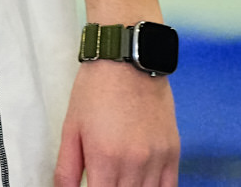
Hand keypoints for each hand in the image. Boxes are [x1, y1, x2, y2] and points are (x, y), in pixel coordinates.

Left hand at [53, 59, 179, 185]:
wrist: (127, 64)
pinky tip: (142, 184)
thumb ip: (67, 168)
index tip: (92, 186)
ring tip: (119, 180)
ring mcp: (157, 160)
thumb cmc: (94, 92)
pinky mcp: (173, 153)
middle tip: (105, 179)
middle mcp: (134, 164)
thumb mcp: (71, 128)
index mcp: (104, 158)